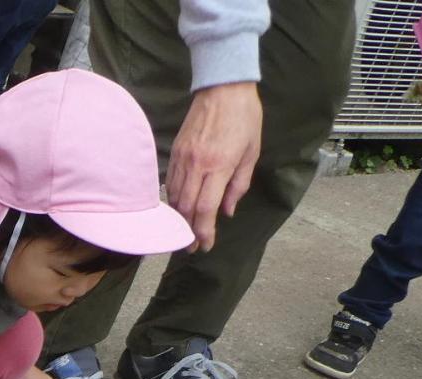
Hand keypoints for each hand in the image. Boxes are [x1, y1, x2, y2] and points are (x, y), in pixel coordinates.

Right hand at [167, 82, 262, 251]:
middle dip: (187, 231)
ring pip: (174, 197)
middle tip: (191, 246)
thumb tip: (227, 211)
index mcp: (220, 165)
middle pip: (185, 208)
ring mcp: (182, 158)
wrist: (223, 88)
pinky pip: (169, 182)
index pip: (205, 208)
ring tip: (183, 230)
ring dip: (178, 217)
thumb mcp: (252, 152)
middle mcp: (197, 164)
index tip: (205, 245)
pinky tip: (178, 207)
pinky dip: (172, 199)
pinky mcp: (174, 151)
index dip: (204, 231)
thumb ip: (239, 185)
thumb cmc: (244, 118)